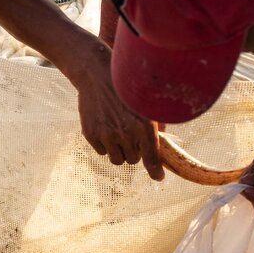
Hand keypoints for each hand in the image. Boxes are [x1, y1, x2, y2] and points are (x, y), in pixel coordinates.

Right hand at [69, 41, 164, 180]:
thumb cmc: (125, 89)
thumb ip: (156, 126)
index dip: (155, 170)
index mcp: (144, 126)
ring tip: (117, 134)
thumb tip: (161, 146)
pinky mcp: (91, 134)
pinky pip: (101, 152)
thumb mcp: (146, 105)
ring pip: (116, 160)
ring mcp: (107, 135)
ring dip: (119, 151)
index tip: (158, 177)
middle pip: (133, 161)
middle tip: (130, 137)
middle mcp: (126, 133)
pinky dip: (104, 144)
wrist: (97, 75)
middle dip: (133, 152)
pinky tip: (104, 127)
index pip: (151, 157)